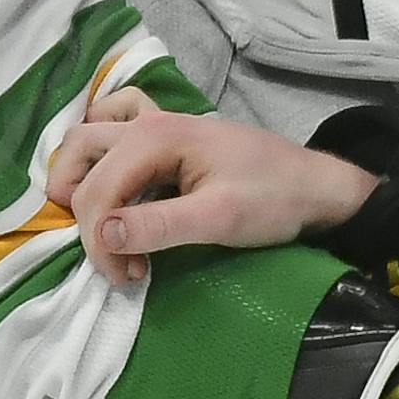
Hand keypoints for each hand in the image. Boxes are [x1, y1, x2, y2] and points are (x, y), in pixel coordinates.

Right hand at [47, 90, 376, 283]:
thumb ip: (160, 226)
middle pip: (82, 158)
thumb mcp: (220, 219)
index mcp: (157, 137)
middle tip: (117, 258)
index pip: (97, 190)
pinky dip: (104, 151)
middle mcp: (149, 121)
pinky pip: (116, 124)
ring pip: (90, 137)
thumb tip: (103, 236)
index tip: (127, 277)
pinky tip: (116, 181)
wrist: (316, 186)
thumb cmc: (274, 200)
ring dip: (84, 177)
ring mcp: (159, 122)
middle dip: (87, 213)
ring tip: (105, 224)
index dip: (99, 241)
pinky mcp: (171, 134)